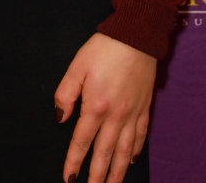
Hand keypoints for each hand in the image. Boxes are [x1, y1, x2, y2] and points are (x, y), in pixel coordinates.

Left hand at [55, 33, 156, 182]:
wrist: (136, 37)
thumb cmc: (103, 50)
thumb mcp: (76, 67)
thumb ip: (65, 95)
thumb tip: (60, 119)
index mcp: (96, 107)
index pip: (81, 142)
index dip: (74, 162)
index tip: (69, 178)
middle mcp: (116, 116)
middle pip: (105, 153)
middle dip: (97, 176)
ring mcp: (133, 113)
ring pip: (124, 150)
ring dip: (117, 171)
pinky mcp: (144, 107)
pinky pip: (140, 135)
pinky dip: (135, 151)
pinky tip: (131, 160)